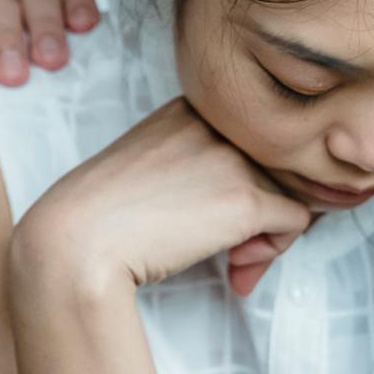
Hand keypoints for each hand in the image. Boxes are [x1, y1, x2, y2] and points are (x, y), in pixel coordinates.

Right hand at [13, 98, 316, 298]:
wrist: (75, 241)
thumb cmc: (103, 215)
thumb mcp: (150, 167)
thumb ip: (198, 167)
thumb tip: (256, 204)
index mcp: (190, 107)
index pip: (251, 137)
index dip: (247, 179)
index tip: (214, 215)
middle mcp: (217, 121)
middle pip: (278, 163)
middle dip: (264, 211)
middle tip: (236, 250)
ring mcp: (232, 157)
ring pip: (294, 191)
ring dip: (269, 234)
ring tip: (233, 262)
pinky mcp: (245, 199)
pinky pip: (297, 221)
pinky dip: (275, 250)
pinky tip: (237, 266)